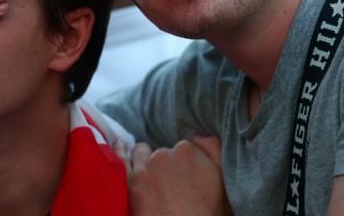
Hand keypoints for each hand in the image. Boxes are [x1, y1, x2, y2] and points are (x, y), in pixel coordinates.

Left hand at [115, 136, 231, 215]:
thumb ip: (214, 149)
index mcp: (187, 150)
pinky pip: (120, 159)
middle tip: (173, 188)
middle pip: (163, 154)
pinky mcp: (130, 183)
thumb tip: (196, 136)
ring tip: (151, 178)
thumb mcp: (224, 179)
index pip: (184, 150)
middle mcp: (164, 154)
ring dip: (146, 161)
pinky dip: (119, 150)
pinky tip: (119, 145)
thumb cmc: (210, 212)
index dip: (186, 166)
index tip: (189, 181)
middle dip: (167, 166)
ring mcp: (145, 167)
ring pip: (142, 154)